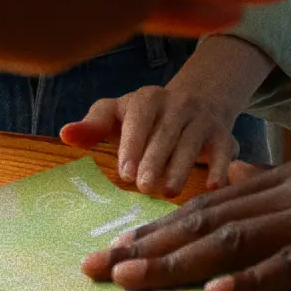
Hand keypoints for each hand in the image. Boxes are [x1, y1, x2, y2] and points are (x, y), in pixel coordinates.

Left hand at [62, 37, 271, 196]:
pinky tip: (213, 187)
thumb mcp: (120, 114)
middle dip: (155, 159)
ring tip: (169, 192)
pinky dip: (221, 167)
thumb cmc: (147, 117)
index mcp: (148, 98)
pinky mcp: (225, 134)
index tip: (124, 173)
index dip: (132, 144)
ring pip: (193, 141)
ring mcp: (203, 118)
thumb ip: (94, 124)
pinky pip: (225, 150)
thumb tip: (66, 135)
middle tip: (144, 187)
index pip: (139, 117)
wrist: (199, 100)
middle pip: (166, 132)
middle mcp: (178, 104)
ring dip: (182, 167)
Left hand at [78, 108, 290, 290]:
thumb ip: (279, 177)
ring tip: (132, 280)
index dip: (154, 227)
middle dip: (145, 248)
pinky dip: (253, 281)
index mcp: (285, 180)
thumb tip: (231, 176)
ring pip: (234, 241)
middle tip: (94, 272)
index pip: (206, 205)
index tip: (111, 247)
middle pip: (204, 222)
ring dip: (178, 263)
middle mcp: (289, 195)